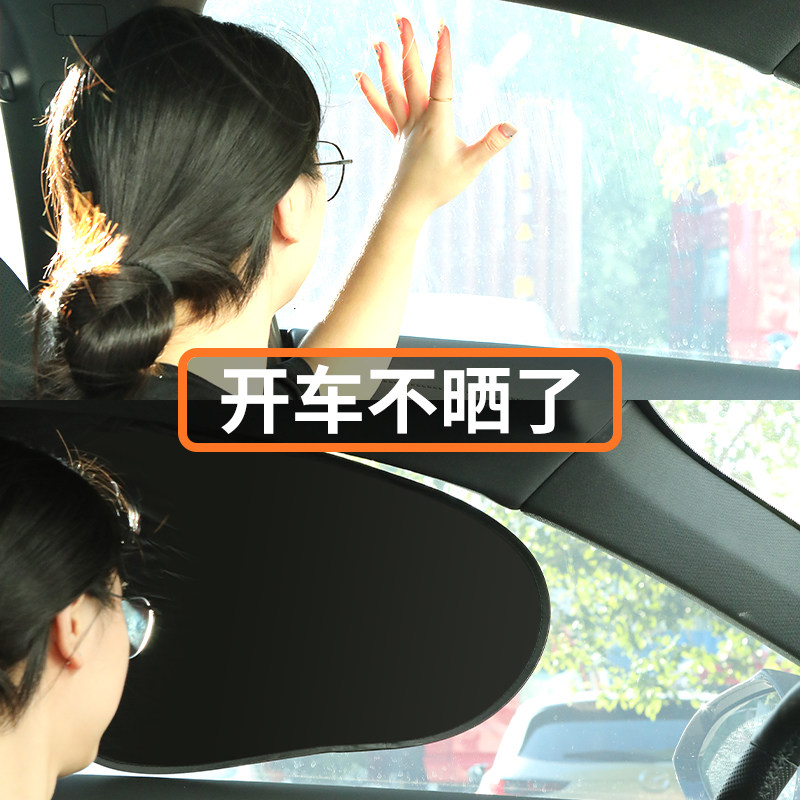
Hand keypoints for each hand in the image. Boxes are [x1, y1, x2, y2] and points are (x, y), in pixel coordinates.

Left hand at [355, 17, 516, 218]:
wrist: (406, 204)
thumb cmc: (437, 186)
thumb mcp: (470, 166)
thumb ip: (491, 144)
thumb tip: (513, 127)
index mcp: (437, 121)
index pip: (441, 79)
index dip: (442, 52)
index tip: (442, 26)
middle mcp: (417, 118)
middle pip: (412, 74)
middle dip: (408, 44)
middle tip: (401, 17)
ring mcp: (404, 125)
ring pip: (393, 87)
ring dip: (386, 61)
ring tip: (378, 38)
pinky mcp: (396, 134)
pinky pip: (381, 108)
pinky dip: (370, 90)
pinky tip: (359, 73)